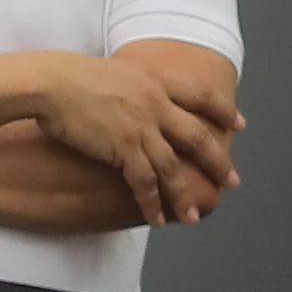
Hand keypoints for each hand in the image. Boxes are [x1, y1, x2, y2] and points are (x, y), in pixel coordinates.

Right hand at [29, 51, 241, 221]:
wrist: (51, 82)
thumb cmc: (70, 77)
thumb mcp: (114, 73)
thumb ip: (132, 87)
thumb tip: (131, 101)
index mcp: (154, 82)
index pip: (200, 95)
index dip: (223, 110)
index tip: (239, 123)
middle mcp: (155, 103)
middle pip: (197, 136)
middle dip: (217, 162)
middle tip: (232, 181)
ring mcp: (142, 126)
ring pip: (173, 167)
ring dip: (184, 195)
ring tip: (191, 216)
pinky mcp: (124, 146)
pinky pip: (145, 182)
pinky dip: (153, 203)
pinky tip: (157, 219)